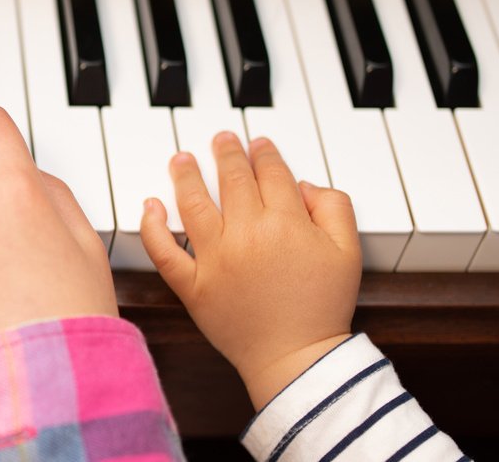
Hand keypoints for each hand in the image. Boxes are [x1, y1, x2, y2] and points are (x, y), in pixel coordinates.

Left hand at [140, 132, 360, 409]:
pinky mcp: (192, 285)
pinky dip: (153, 227)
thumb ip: (334, 208)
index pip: (270, 173)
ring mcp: (215, 259)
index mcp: (286, 222)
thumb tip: (304, 186)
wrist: (297, 358)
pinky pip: (165, 251)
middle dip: (226, 154)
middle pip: (231, 180)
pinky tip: (150, 206)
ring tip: (182, 158)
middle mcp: (246, 234)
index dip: (263, 154)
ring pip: (193, 204)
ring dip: (185, 175)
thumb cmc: (323, 307)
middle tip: (220, 140)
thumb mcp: (348, 251)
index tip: (257, 144)